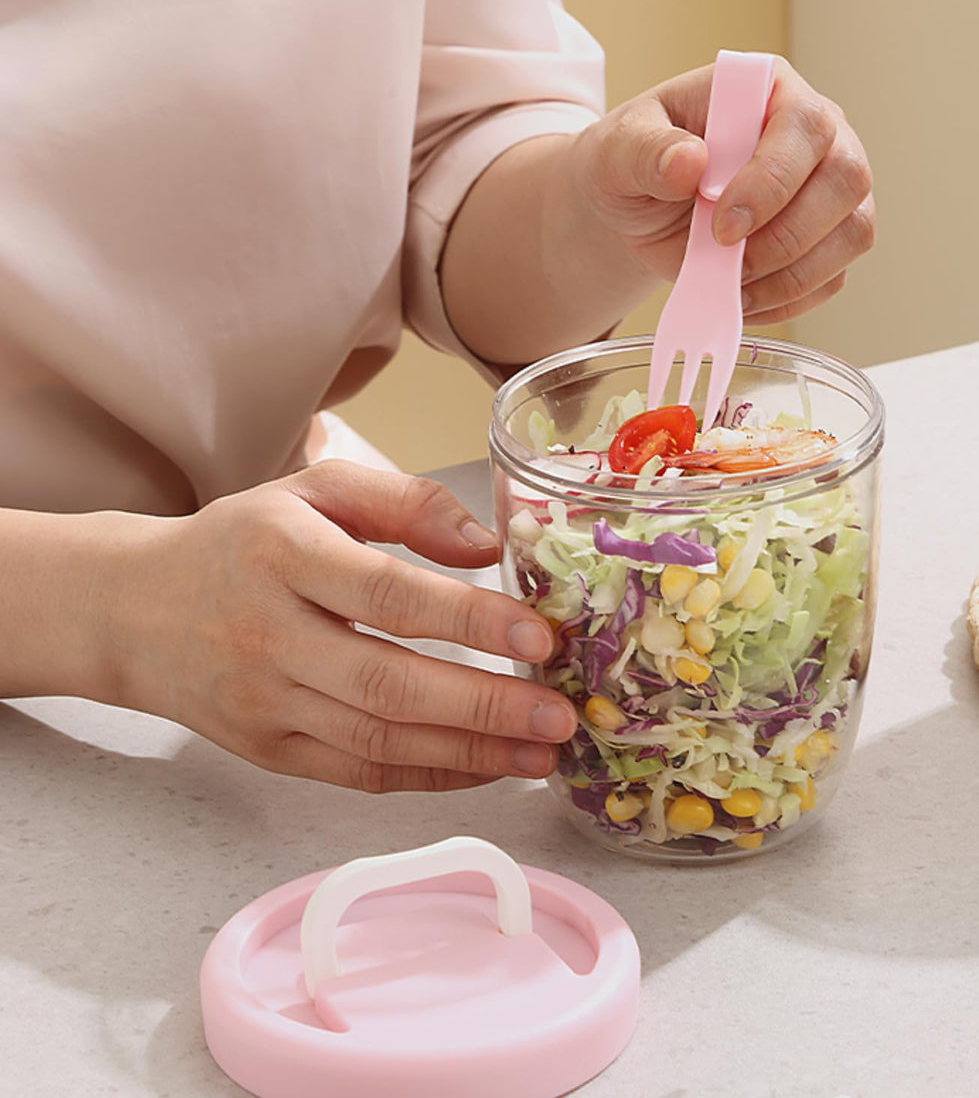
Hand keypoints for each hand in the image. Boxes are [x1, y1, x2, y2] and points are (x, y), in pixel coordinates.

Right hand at [102, 461, 576, 791]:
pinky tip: (485, 769)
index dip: (470, 621)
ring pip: (378, 741)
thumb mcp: (314, 490)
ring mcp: (264, 703)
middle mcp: (269, 634)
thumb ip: (405, 502)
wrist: (132, 610)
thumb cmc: (241, 542)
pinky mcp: (267, 750)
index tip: (540, 638)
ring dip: (470, 754)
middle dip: (485, 707)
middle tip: (560, 718)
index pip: (389, 595)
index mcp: (284, 555)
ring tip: (541, 754)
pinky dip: (428, 776)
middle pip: (388, 685)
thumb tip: (488, 547)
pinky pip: (358, 773)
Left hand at [570, 57, 874, 323]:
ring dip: (792, 273)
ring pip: (853, 232)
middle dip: (787, 235)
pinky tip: (743, 297)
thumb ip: (646, 151)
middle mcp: (817, 134)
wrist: (637, 209)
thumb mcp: (619, 150)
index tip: (723, 225)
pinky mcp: (827, 242)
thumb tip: (690, 161)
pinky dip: (789, 299)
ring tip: (732, 282)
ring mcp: (830, 190)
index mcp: (770, 90)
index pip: (805, 124)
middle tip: (729, 258)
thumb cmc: (635, 163)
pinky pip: (832, 278)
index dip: (772, 181)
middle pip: (847, 179)